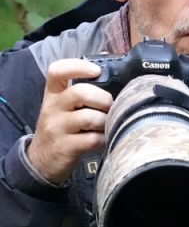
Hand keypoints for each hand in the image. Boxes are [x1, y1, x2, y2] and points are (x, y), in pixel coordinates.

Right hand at [27, 59, 111, 183]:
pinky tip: (104, 139)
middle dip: (103, 99)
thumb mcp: (62, 107)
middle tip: (109, 107)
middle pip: (80, 92)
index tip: (97, 71)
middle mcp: (52, 108)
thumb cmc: (60, 129)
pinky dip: (104, 139)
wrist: (40, 160)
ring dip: (106, 121)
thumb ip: (81, 92)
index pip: (57, 71)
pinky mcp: (65, 147)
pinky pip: (92, 139)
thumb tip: (106, 71)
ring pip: (89, 117)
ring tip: (107, 126)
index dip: (78, 66)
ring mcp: (57, 128)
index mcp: (53, 94)